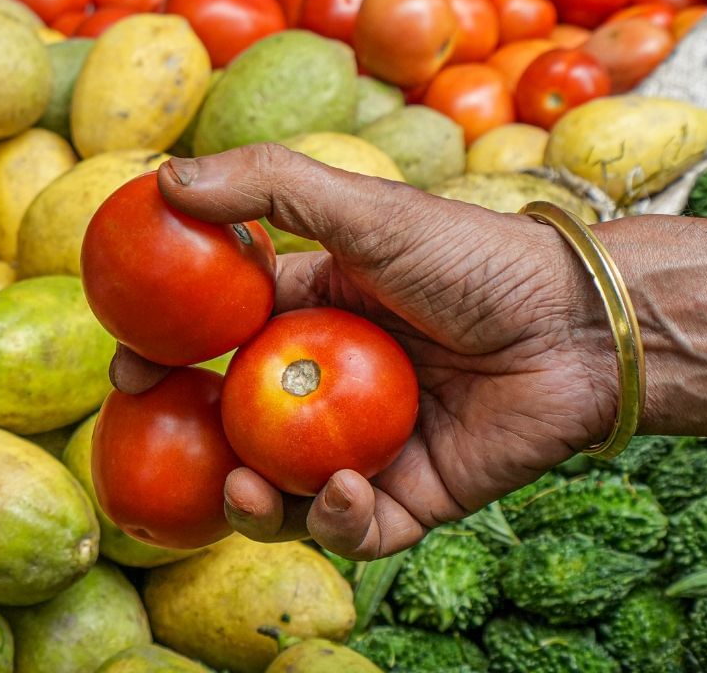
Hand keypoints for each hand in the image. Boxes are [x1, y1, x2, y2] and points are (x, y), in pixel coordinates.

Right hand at [109, 143, 620, 558]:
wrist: (578, 326)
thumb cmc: (477, 259)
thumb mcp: (368, 211)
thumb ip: (270, 187)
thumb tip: (165, 179)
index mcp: (317, 317)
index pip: (222, 343)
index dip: (170, 358)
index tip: (128, 366)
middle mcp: (336, 386)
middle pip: (243, 430)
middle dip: (196, 448)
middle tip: (161, 449)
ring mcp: (373, 445)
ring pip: (288, 493)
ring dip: (255, 503)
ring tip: (243, 490)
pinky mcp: (416, 496)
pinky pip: (356, 527)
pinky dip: (337, 519)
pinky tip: (342, 490)